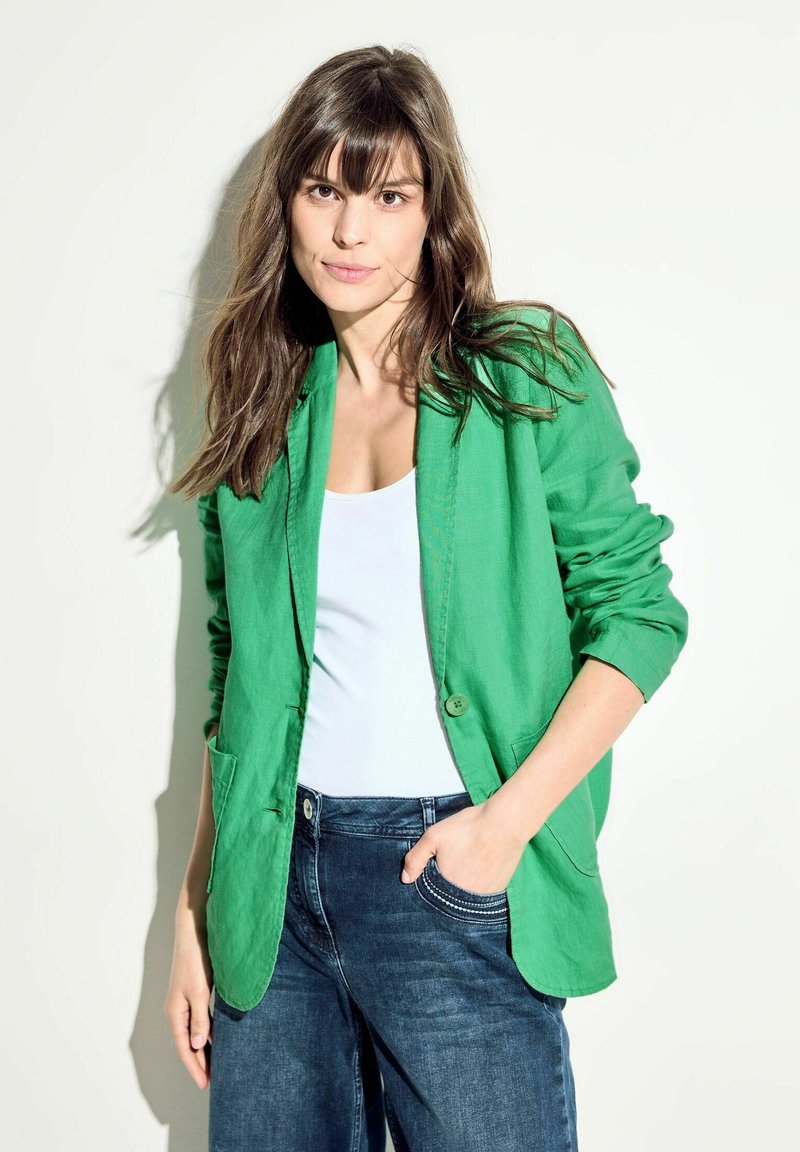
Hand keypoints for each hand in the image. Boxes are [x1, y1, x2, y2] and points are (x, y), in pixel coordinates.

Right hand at [165, 911, 213, 1088]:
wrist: (194, 932)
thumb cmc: (195, 960)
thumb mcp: (199, 992)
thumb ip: (199, 1019)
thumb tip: (196, 1045)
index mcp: (175, 1012)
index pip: (184, 1047)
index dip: (194, 1066)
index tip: (205, 1084)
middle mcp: (178, 1009)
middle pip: (187, 1043)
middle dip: (198, 1062)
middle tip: (213, 1081)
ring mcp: (185, 1001)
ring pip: (195, 1032)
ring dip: (204, 1049)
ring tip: (216, 1065)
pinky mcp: (195, 992)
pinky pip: (201, 1020)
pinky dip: (208, 1032)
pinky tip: (218, 1038)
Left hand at [400, 795, 527, 892]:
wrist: (505, 824)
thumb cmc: (468, 828)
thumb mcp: (433, 836)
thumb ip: (415, 859)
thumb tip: (406, 879)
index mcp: (447, 887)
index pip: (432, 894)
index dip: (432, 879)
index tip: (438, 865)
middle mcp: (466, 898)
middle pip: (449, 896)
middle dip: (447, 883)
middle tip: (455, 861)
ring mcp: (483, 896)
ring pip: (466, 896)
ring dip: (463, 884)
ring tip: (467, 862)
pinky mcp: (498, 890)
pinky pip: (481, 893)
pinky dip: (478, 883)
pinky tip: (479, 865)